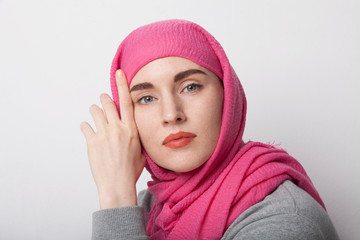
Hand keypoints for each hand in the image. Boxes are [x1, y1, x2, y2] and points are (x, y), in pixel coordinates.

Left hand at [80, 70, 144, 208]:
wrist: (117, 184)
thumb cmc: (131, 170)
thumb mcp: (141, 151)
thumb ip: (135, 136)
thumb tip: (131, 129)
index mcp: (131, 129)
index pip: (127, 102)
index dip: (123, 85)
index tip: (119, 73)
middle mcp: (117, 128)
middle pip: (107, 103)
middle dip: (104, 99)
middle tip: (103, 99)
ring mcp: (103, 134)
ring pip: (95, 111)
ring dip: (95, 111)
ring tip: (96, 116)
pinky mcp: (91, 142)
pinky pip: (85, 126)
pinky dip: (86, 127)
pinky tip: (88, 131)